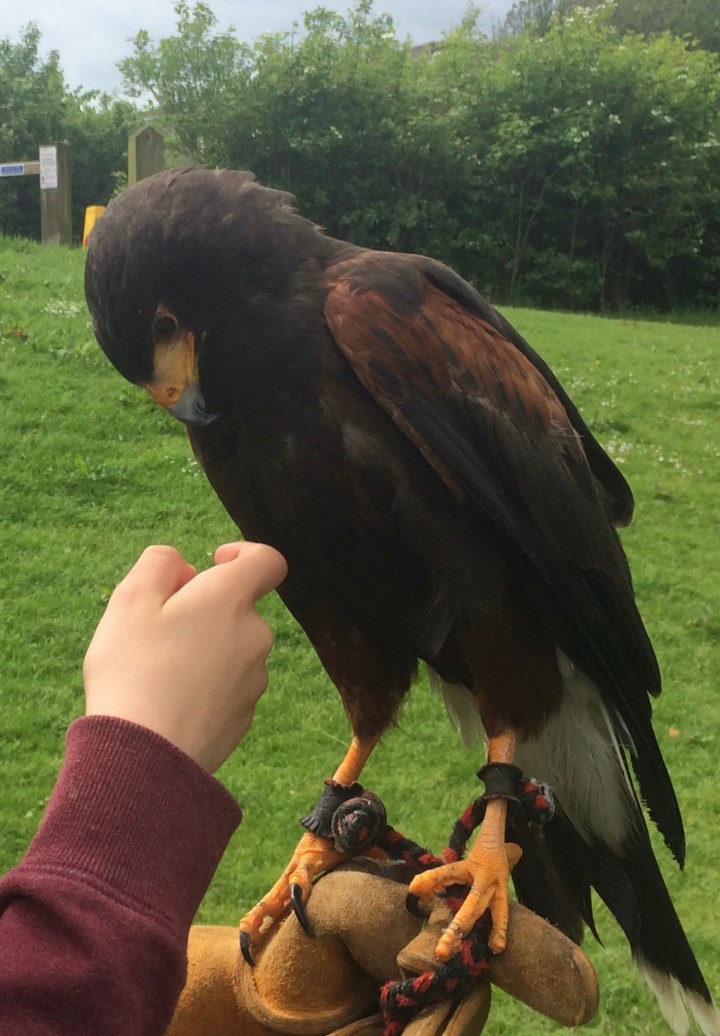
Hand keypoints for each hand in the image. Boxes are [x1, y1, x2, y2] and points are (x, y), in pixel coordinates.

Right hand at [83, 542, 286, 771]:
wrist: (145, 758)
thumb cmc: (133, 671)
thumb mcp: (130, 600)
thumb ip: (159, 564)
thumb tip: (186, 569)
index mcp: (230, 599)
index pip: (268, 561)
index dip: (243, 554)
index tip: (212, 563)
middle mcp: (254, 636)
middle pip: (238, 609)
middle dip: (204, 611)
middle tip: (156, 631)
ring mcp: (254, 680)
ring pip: (232, 650)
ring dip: (204, 651)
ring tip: (157, 673)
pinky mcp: (244, 717)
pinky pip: (227, 688)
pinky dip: (204, 687)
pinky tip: (169, 704)